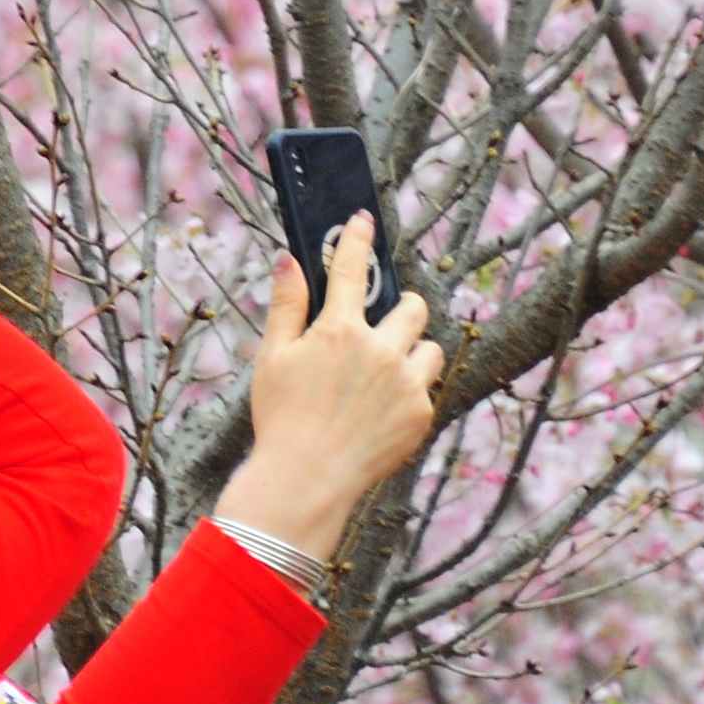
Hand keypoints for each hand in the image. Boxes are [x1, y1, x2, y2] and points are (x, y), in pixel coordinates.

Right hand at [214, 214, 440, 569]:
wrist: (307, 481)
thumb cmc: (282, 419)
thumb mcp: (272, 358)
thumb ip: (286, 305)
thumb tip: (288, 259)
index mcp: (340, 331)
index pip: (351, 268)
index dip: (357, 238)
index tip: (363, 222)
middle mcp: (381, 351)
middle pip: (413, 306)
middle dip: (401, 309)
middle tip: (381, 326)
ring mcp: (407, 385)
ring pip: (430, 349)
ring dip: (412, 353)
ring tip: (385, 376)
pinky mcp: (421, 416)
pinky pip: (427, 391)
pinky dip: (410, 394)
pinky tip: (380, 413)